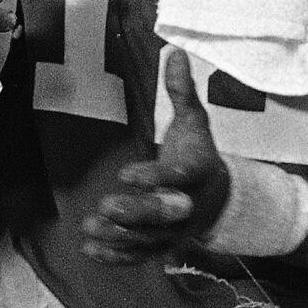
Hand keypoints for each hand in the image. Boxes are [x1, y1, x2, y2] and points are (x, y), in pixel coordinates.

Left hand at [82, 47, 230, 262]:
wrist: (218, 197)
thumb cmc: (197, 152)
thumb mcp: (194, 120)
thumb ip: (182, 91)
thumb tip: (172, 51)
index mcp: (197, 173)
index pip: (178, 176)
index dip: (155, 177)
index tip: (126, 174)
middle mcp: (188, 207)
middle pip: (163, 214)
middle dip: (136, 212)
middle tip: (106, 206)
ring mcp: (174, 231)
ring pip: (148, 239)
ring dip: (118, 236)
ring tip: (89, 227)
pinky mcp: (161, 246)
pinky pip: (139, 255)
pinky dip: (117, 256)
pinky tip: (90, 250)